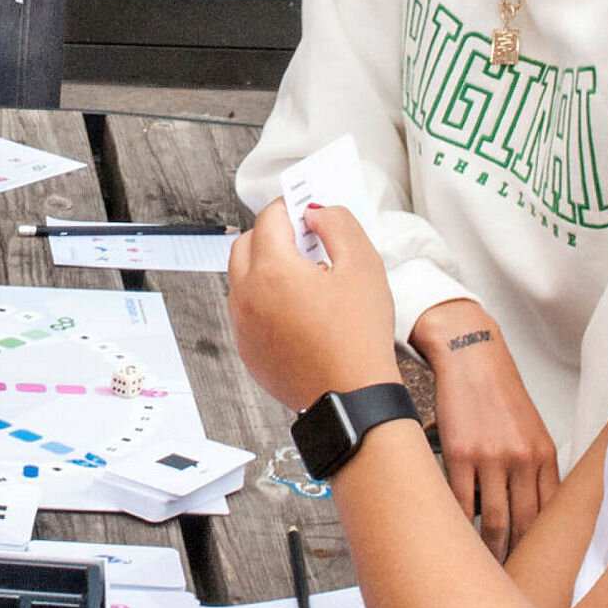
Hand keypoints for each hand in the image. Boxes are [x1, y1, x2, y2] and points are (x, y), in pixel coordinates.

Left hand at [228, 201, 401, 413]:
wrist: (352, 400)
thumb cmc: (358, 340)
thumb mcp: (363, 265)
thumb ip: (338, 224)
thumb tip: (319, 213)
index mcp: (271, 270)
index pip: (270, 218)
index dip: (292, 207)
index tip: (308, 210)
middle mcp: (247, 296)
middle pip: (247, 244)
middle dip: (273, 235)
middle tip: (306, 240)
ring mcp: (244, 326)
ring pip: (243, 279)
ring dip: (266, 268)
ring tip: (307, 277)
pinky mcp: (249, 351)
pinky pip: (249, 312)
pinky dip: (266, 301)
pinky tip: (301, 310)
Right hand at [410, 299, 558, 560]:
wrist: (469, 354)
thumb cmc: (498, 392)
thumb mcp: (530, 427)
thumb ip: (535, 467)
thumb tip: (532, 510)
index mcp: (544, 455)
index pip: (551, 514)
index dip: (545, 546)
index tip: (540, 568)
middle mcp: (522, 459)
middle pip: (525, 524)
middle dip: (520, 557)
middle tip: (514, 581)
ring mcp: (491, 458)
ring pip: (493, 519)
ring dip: (490, 549)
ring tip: (485, 569)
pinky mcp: (460, 453)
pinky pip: (460, 500)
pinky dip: (459, 523)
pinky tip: (458, 537)